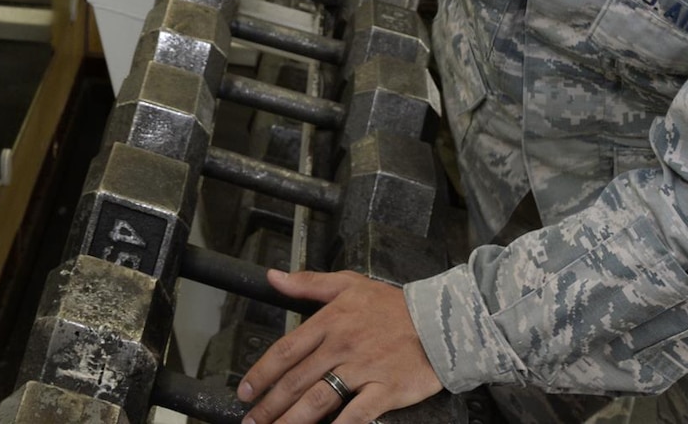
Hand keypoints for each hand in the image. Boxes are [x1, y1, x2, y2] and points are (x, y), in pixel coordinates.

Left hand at [238, 269, 444, 423]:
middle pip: (296, 380)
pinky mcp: (384, 391)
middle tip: (252, 421)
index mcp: (330, 322)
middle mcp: (341, 347)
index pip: (286, 350)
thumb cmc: (393, 305)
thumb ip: (308, 283)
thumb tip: (273, 277)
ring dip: (292, 420)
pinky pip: (356, 414)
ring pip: (319, 399)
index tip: (246, 390)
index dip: (262, 373)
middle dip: (270, 405)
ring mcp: (363, 370)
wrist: (441, 320)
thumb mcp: (349, 283)